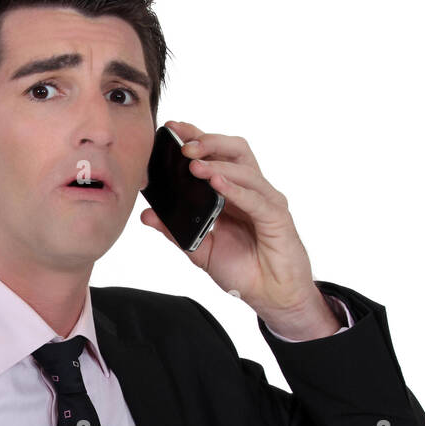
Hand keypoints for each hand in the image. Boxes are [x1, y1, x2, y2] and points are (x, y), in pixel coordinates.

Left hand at [140, 121, 338, 338]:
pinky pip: (256, 199)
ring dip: (218, 164)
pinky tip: (217, 184)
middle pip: (235, 150)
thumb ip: (175, 230)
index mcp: (233, 192)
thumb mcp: (199, 248)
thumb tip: (147, 214)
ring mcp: (266, 201)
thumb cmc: (242, 268)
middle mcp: (251, 190)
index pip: (217, 154)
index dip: (197, 138)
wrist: (271, 295)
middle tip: (182, 144)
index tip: (171, 129)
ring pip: (246, 169)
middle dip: (208, 142)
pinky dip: (235, 189)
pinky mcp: (277, 218)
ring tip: (193, 164)